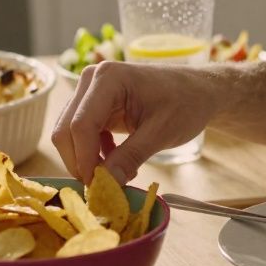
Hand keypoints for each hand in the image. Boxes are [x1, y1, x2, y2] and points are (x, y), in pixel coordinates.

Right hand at [51, 60, 216, 183]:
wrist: (198, 91)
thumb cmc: (186, 103)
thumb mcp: (162, 132)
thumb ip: (131, 157)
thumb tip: (106, 184)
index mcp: (108, 79)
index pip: (81, 124)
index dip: (84, 159)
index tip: (97, 186)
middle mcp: (91, 80)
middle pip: (67, 130)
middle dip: (80, 162)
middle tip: (103, 186)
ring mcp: (90, 92)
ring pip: (70, 135)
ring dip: (87, 159)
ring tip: (117, 173)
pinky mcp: (94, 105)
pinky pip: (81, 135)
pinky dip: (93, 153)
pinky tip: (116, 161)